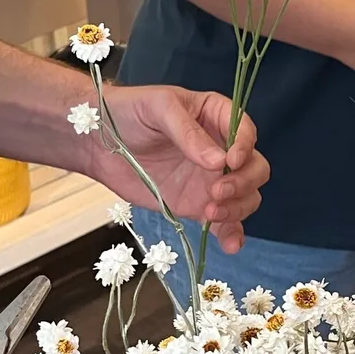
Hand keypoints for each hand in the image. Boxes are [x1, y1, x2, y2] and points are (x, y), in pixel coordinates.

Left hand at [86, 85, 269, 252]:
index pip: (246, 133)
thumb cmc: (129, 112)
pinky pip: (225, 222)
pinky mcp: (198, 204)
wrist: (99, 143)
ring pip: (246, 197)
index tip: (231, 161)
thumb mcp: (159, 108)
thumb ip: (188, 133)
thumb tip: (218, 162)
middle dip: (243, 183)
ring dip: (236, 208)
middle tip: (216, 191)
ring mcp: (211, 180)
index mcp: (217, 117)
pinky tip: (230, 245)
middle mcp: (221, 150)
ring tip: (209, 214)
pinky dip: (232, 234)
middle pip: (255, 168)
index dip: (245, 148)